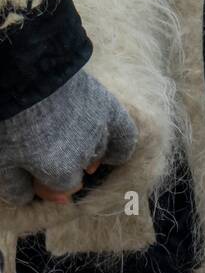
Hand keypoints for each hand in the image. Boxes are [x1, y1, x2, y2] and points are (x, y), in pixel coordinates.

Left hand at [0, 70, 138, 206]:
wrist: (27, 71)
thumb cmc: (10, 120)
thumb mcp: (3, 160)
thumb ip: (17, 187)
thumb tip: (28, 200)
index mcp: (60, 170)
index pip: (62, 189)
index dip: (48, 185)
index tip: (36, 177)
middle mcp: (85, 155)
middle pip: (80, 171)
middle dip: (66, 168)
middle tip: (47, 155)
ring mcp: (99, 131)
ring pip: (100, 154)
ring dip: (87, 155)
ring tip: (70, 144)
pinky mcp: (108, 108)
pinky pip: (126, 135)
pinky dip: (121, 146)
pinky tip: (113, 150)